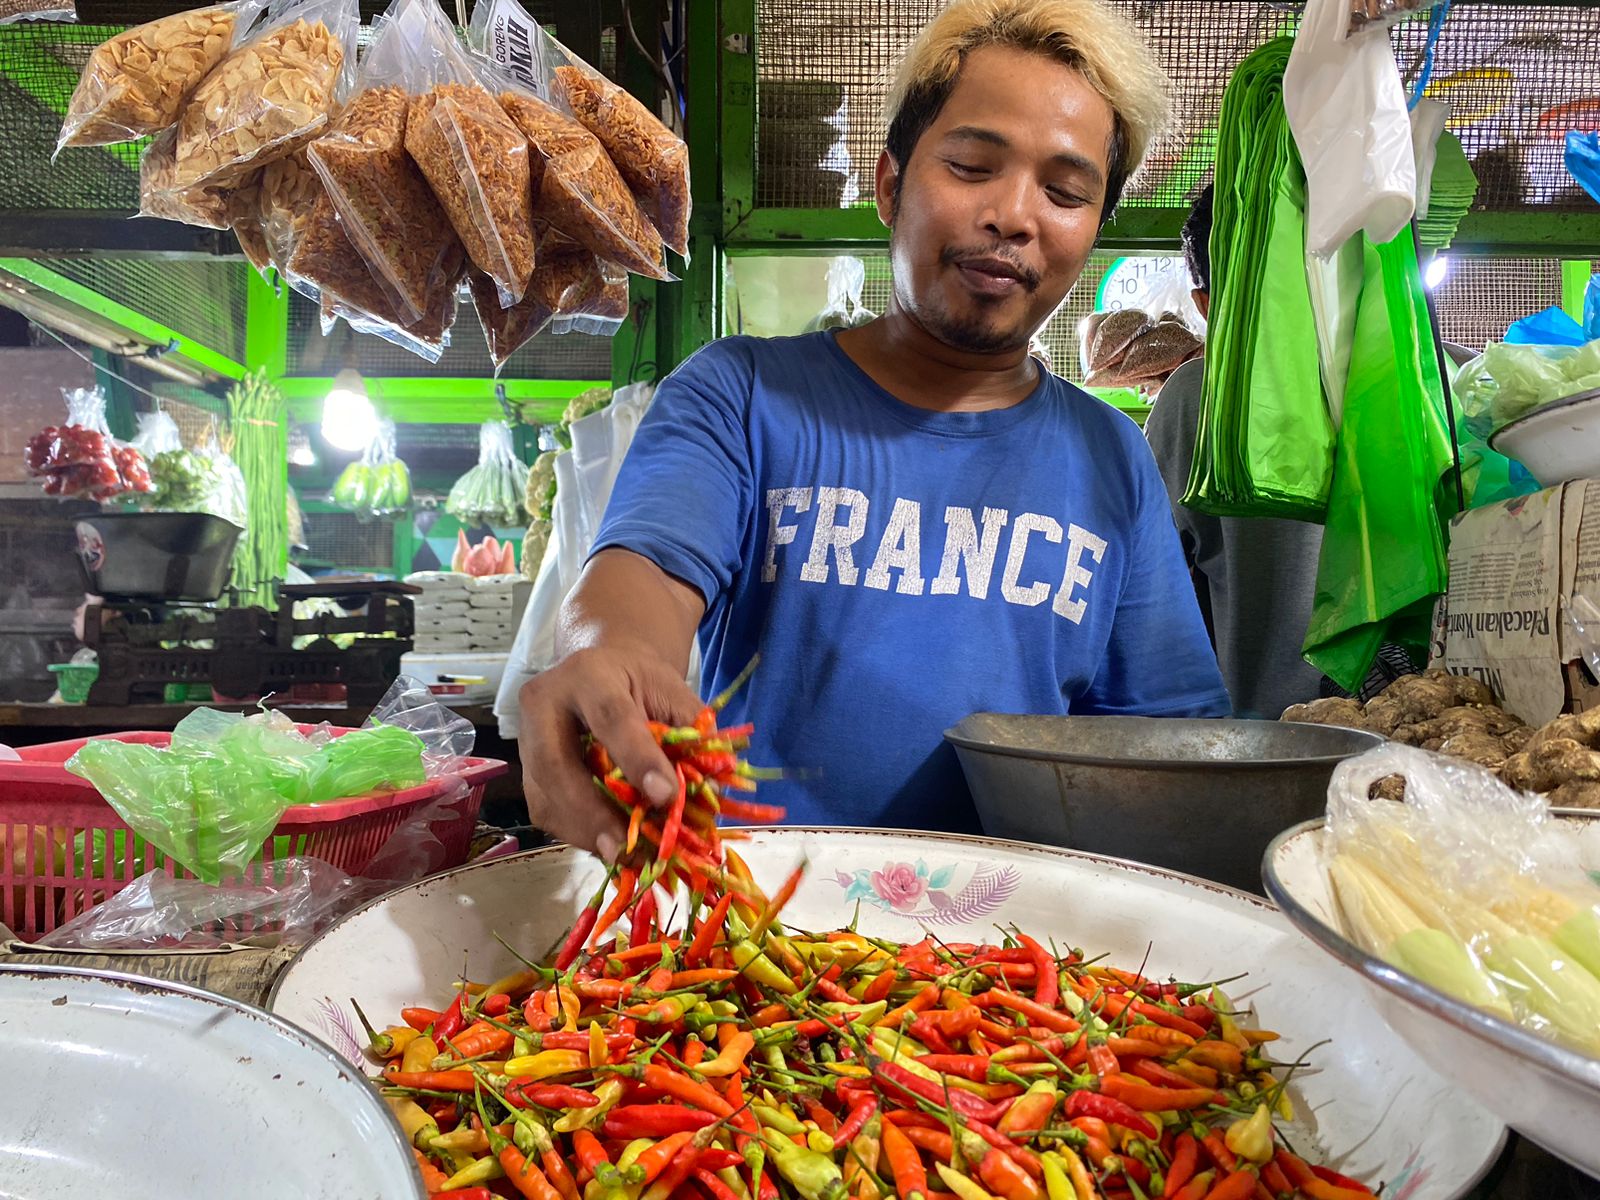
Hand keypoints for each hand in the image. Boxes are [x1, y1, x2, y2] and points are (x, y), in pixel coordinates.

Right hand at [518, 645, 704, 860]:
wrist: (602, 670)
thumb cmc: (640, 683)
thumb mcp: (672, 691)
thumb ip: (692, 732)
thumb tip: (710, 789)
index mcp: (589, 673)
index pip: (611, 717)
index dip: (637, 758)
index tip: (666, 796)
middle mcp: (545, 703)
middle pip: (556, 763)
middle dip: (592, 811)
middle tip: (626, 846)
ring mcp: (526, 738)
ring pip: (544, 795)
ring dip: (584, 831)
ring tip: (625, 854)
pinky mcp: (525, 769)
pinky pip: (544, 810)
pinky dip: (577, 833)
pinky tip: (607, 843)